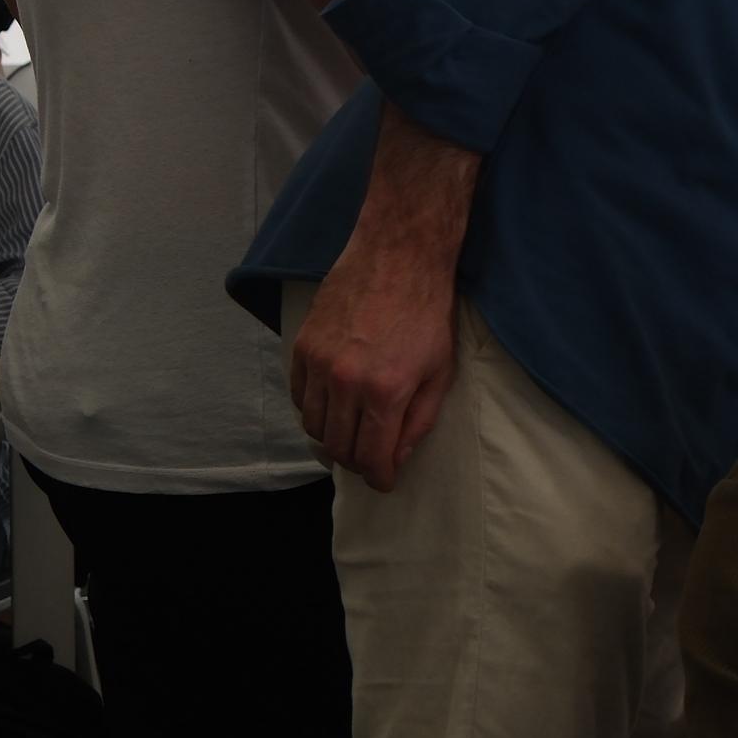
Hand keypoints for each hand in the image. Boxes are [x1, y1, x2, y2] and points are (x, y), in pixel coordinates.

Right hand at [288, 235, 460, 490]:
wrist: (398, 256)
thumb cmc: (428, 312)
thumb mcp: (440, 371)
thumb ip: (418, 420)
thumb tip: (395, 457)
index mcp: (385, 391)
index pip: (371, 456)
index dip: (378, 477)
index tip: (384, 481)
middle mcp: (345, 382)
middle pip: (337, 446)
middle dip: (355, 462)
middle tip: (370, 460)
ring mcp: (318, 363)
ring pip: (312, 425)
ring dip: (331, 438)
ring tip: (351, 434)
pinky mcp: (301, 345)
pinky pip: (298, 395)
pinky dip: (313, 409)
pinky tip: (332, 405)